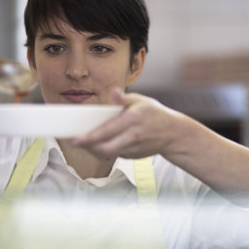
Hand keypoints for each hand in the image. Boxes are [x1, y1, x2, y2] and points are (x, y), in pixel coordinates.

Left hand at [72, 88, 186, 159]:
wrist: (174, 134)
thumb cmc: (155, 114)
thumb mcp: (141, 101)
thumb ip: (124, 99)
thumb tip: (114, 92)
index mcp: (132, 120)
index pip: (106, 132)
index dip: (88, 138)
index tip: (74, 139)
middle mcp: (132, 137)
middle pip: (104, 149)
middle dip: (87, 147)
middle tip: (75, 142)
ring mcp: (133, 149)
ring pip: (107, 154)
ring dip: (94, 149)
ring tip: (85, 142)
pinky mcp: (133, 156)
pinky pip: (115, 154)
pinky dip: (105, 150)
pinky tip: (100, 143)